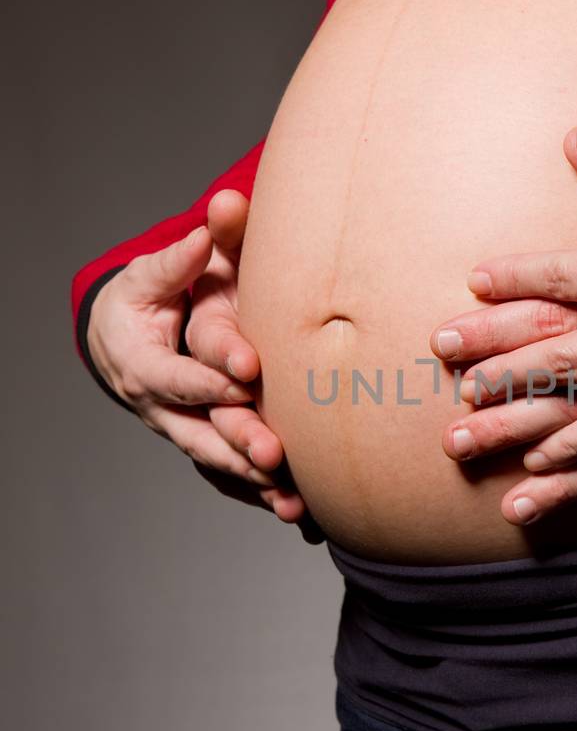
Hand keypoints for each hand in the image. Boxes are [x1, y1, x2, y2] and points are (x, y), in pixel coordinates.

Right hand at [86, 190, 322, 540]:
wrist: (122, 341)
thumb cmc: (144, 300)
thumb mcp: (152, 275)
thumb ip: (183, 256)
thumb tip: (214, 216)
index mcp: (144, 365)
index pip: (178, 375)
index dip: (209, 376)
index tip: (247, 373)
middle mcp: (163, 408)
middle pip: (200, 431)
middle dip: (237, 443)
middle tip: (274, 453)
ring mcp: (185, 432)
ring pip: (220, 462)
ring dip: (256, 483)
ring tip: (294, 502)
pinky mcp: (207, 446)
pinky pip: (234, 478)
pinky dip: (264, 496)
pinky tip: (301, 514)